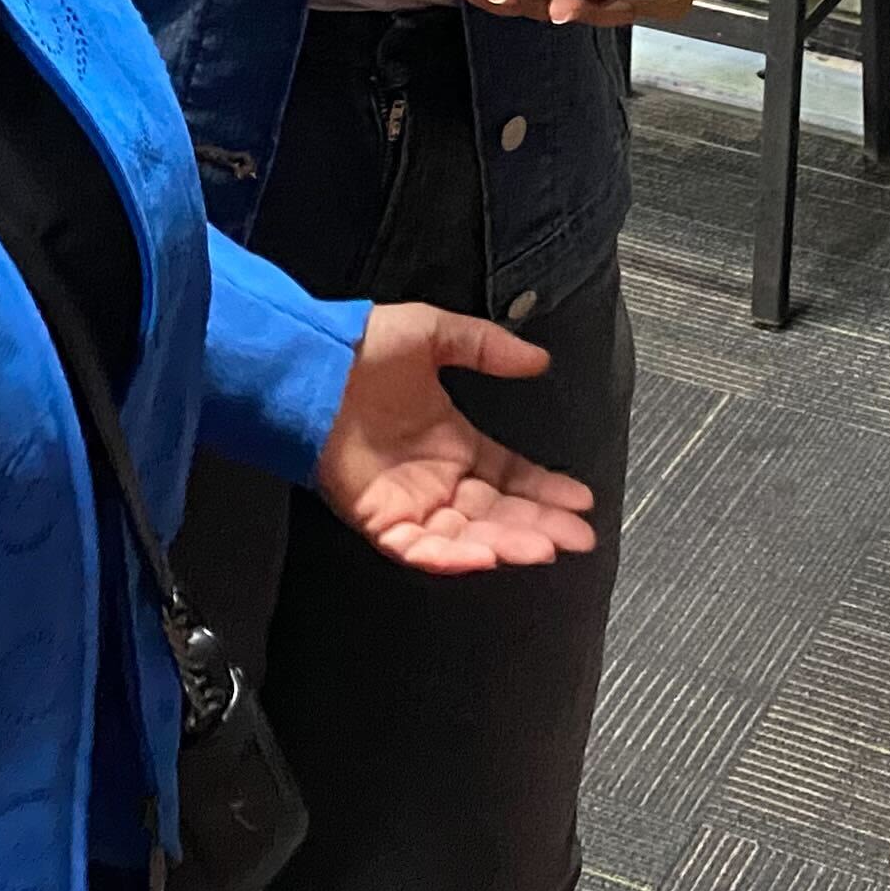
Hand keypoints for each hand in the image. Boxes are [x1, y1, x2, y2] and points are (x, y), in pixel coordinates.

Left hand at [315, 304, 600, 574]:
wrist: (308, 365)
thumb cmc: (364, 348)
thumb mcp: (435, 335)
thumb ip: (488, 348)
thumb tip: (540, 360)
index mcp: (453, 442)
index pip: (511, 476)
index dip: (546, 491)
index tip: (581, 502)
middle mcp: (437, 479)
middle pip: (498, 513)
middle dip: (540, 526)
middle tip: (578, 538)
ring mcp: (409, 503)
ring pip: (467, 535)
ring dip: (506, 543)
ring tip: (544, 547)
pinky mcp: (379, 519)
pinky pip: (420, 548)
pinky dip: (451, 556)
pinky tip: (485, 555)